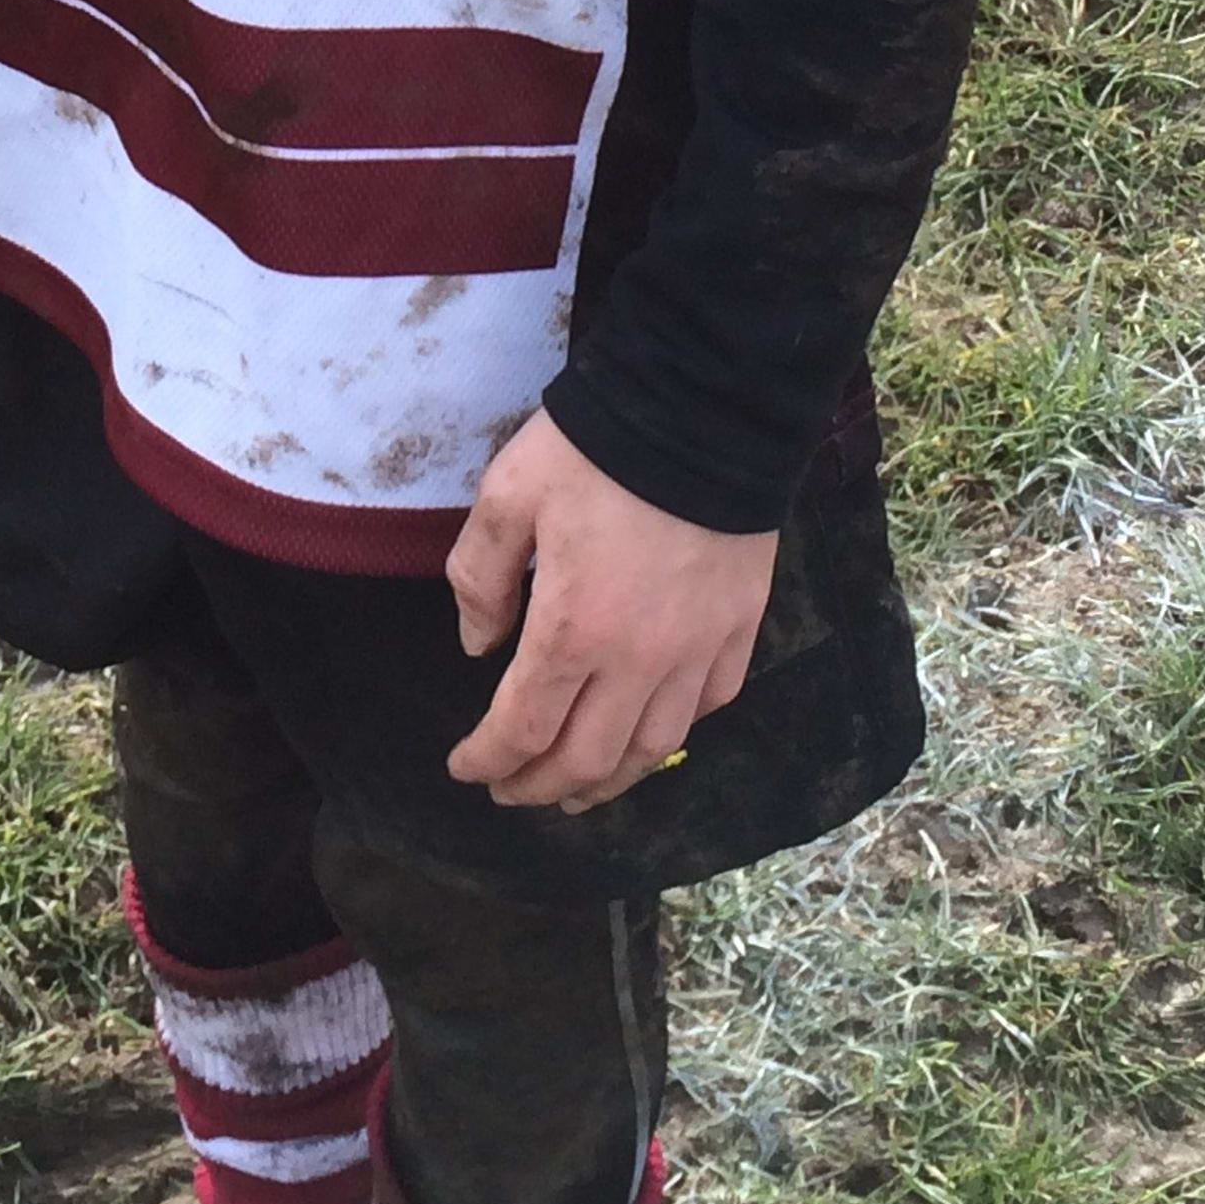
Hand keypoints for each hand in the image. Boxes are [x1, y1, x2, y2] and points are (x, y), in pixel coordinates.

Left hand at [442, 413, 778, 813]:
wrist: (704, 412)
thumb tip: (479, 645)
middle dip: (538, 787)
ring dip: (607, 782)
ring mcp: (696, 651)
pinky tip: (651, 733)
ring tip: (578, 791)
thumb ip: (480, 576)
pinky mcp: (739, 629)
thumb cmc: (595, 450)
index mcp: (571, 632)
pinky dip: (671, 734)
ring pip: (651, 749)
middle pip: (585, 759)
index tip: (465, 769)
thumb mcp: (508, 496)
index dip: (488, 761)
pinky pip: (707, 706)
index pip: (522, 729)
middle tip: (512, 791)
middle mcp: (638, 662)